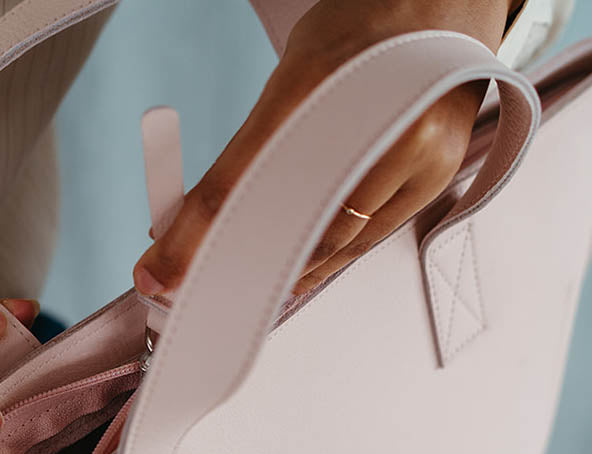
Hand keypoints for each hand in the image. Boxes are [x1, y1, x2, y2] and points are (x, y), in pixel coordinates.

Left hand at [133, 0, 519, 299]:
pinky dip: (322, 262)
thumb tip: (189, 224)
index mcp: (322, 80)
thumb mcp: (293, 76)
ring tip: (238, 288)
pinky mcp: (434, 179)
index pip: (240, 181)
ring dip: (278, 272)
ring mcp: (417, 153)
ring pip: (329, 243)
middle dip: (236, 264)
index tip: (158, 274)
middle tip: (195, 286)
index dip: (193, 236)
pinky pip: (365, 240)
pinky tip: (292, 277)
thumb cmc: (364, 27)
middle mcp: (377, 119)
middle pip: (288, 224)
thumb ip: (247, 152)